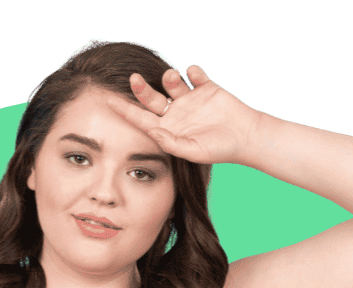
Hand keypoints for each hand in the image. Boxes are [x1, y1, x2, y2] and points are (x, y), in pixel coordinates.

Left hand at [105, 64, 262, 165]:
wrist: (245, 138)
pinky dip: (193, 71)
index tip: (108, 101)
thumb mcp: (192, 151)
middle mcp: (175, 112)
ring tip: (173, 77)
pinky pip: (195, 74)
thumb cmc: (217, 149)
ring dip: (170, 77)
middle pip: (151, 98)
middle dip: (142, 88)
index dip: (125, 111)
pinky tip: (195, 74)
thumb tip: (152, 131)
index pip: (141, 118)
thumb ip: (170, 142)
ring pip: (172, 83)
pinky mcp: (205, 87)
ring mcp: (189, 98)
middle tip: (134, 79)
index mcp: (168, 128)